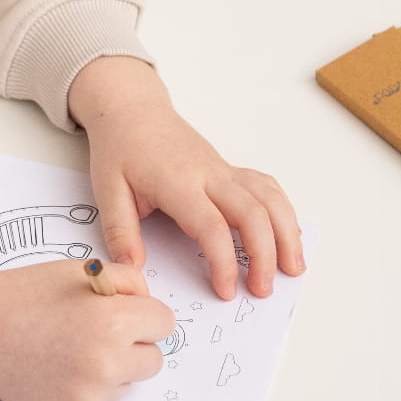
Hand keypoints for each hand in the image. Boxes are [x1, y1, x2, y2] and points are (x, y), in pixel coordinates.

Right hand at [0, 260, 174, 400]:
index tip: (124, 312)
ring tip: (70, 349)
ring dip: (110, 369)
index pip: (165, 324)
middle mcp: (106, 364)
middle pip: (153, 360)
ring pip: (126, 383)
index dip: (144, 314)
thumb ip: (127, 281)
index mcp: (113, 323)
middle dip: (134, 345)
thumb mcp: (81, 271)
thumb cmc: (26, 297)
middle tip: (97, 332)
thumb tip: (148, 303)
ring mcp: (89, 395)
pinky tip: (57, 369)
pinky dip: (85, 388)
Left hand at [67, 56, 305, 300]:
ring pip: (269, 198)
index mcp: (178, 182)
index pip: (212, 225)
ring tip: (293, 269)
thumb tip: (131, 269)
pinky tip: (288, 235)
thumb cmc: (121, 149)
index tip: (226, 290)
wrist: (133, 110)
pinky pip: (266, 188)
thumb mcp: (107, 190)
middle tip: (262, 290)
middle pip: (253, 213)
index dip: (224, 261)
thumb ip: (120, 231)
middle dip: (264, 255)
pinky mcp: (230, 170)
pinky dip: (283, 211)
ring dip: (287, 233)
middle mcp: (209, 174)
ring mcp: (224, 170)